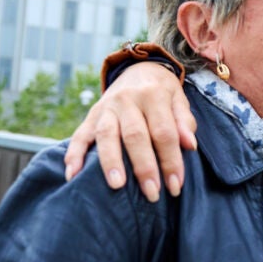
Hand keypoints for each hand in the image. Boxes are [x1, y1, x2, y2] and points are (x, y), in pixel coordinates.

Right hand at [64, 63, 195, 201]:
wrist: (139, 68)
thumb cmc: (163, 92)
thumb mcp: (179, 99)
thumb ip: (184, 122)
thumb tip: (190, 145)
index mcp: (153, 95)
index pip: (164, 132)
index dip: (171, 160)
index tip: (175, 186)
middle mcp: (127, 100)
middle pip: (135, 136)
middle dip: (144, 167)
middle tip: (151, 193)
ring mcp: (106, 107)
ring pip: (106, 135)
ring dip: (111, 162)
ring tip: (116, 186)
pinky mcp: (91, 115)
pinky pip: (80, 135)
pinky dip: (74, 155)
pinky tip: (73, 175)